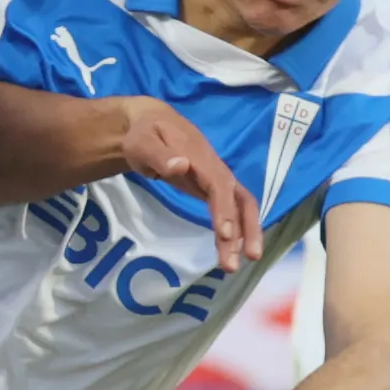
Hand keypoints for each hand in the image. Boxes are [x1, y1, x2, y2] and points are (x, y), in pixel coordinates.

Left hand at [115, 97, 260, 273]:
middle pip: (241, 198)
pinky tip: (227, 252)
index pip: (219, 184)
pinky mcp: (212, 188)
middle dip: (246, 228)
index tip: (225, 234)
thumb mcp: (143, 142)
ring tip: (232, 266)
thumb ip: (160, 154)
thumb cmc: (144, 135)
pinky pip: (228, 210)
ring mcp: (216, 179)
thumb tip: (182, 166)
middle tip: (246, 259)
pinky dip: (231, 231)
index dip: (224, 208)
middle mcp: (216, 169)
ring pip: (239, 207)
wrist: (151, 124)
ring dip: (242, 235)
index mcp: (200, 156)